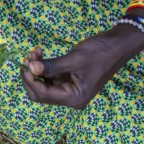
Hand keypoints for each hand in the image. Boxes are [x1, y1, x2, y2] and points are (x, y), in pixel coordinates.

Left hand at [20, 24, 143, 109]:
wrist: (117, 45)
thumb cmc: (100, 53)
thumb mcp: (74, 59)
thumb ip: (52, 66)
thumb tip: (30, 68)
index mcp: (74, 98)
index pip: (43, 94)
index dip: (31, 80)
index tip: (25, 63)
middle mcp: (71, 98)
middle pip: (40, 94)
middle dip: (31, 76)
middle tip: (28, 58)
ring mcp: (69, 89)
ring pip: (43, 84)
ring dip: (35, 69)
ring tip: (35, 51)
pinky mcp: (69, 80)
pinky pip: (50, 77)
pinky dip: (43, 67)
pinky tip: (40, 53)